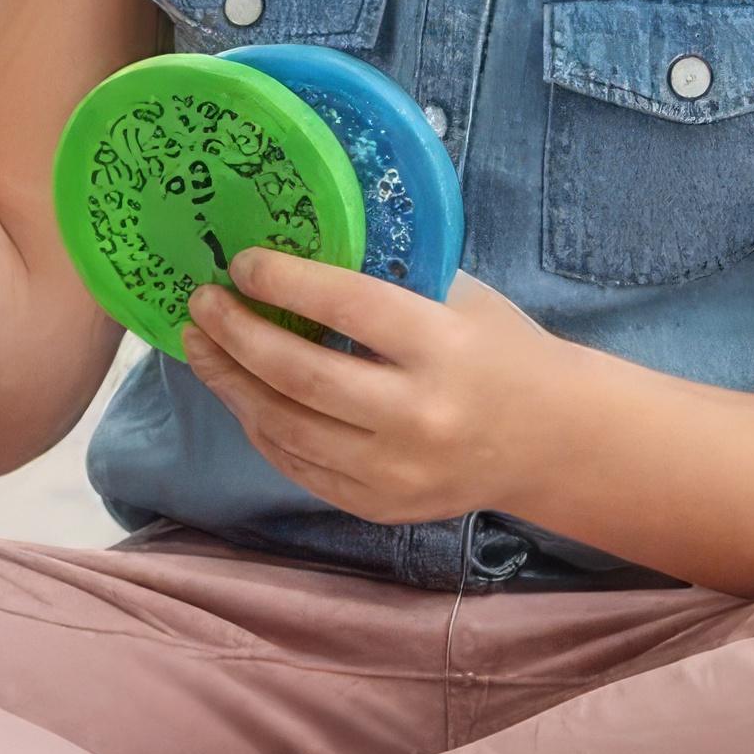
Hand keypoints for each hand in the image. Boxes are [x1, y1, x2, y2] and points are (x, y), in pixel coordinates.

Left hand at [182, 256, 574, 527]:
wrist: (553, 441)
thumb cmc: (500, 350)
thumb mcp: (459, 298)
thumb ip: (386, 278)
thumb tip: (294, 247)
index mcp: (444, 349)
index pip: (348, 307)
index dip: (284, 281)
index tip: (241, 262)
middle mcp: (418, 416)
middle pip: (300, 375)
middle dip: (236, 335)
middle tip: (200, 303)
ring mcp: (396, 471)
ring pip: (285, 427)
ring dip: (231, 382)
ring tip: (200, 345)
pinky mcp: (380, 506)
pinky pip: (298, 465)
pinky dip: (259, 426)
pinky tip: (239, 391)